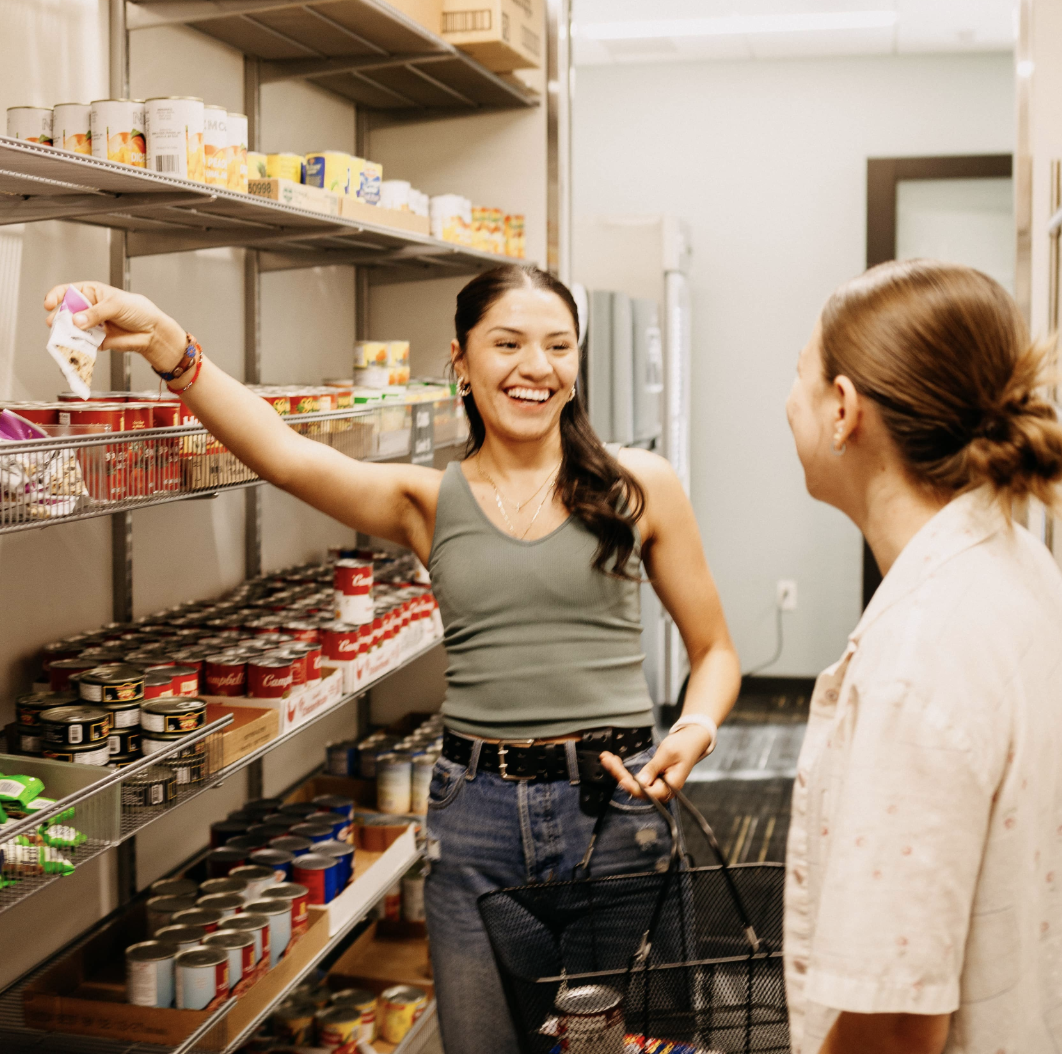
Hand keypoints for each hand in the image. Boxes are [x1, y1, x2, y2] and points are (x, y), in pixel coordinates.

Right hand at [44, 281, 186, 372]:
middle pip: (65, 312)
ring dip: (67, 333)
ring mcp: (91, 325)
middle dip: (60, 318)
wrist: (152, 332)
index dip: (56, 296)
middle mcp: (88, 309)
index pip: (67, 291)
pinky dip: (78, 345)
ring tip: (68, 336)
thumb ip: (96, 313)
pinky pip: (82, 343)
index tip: (50, 304)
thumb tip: (78, 320)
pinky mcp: (95, 340)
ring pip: (71, 329)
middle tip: (57, 324)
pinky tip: (79, 346)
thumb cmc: (138, 311)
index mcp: (91, 293)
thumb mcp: (116, 305)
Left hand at [599, 725, 712, 802]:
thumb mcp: (667, 754)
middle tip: (606, 759)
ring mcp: (657, 785)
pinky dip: (624, 769)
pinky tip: (614, 762)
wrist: (692, 740)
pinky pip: (636, 778)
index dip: (632, 786)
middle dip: (619, 774)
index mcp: (670, 788)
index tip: (619, 777)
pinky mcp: (652, 779)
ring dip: (619, 771)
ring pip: (633, 783)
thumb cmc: (684, 746)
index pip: (647, 792)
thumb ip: (653, 768)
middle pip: (636, 788)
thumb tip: (640, 782)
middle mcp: (662, 790)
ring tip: (606, 758)